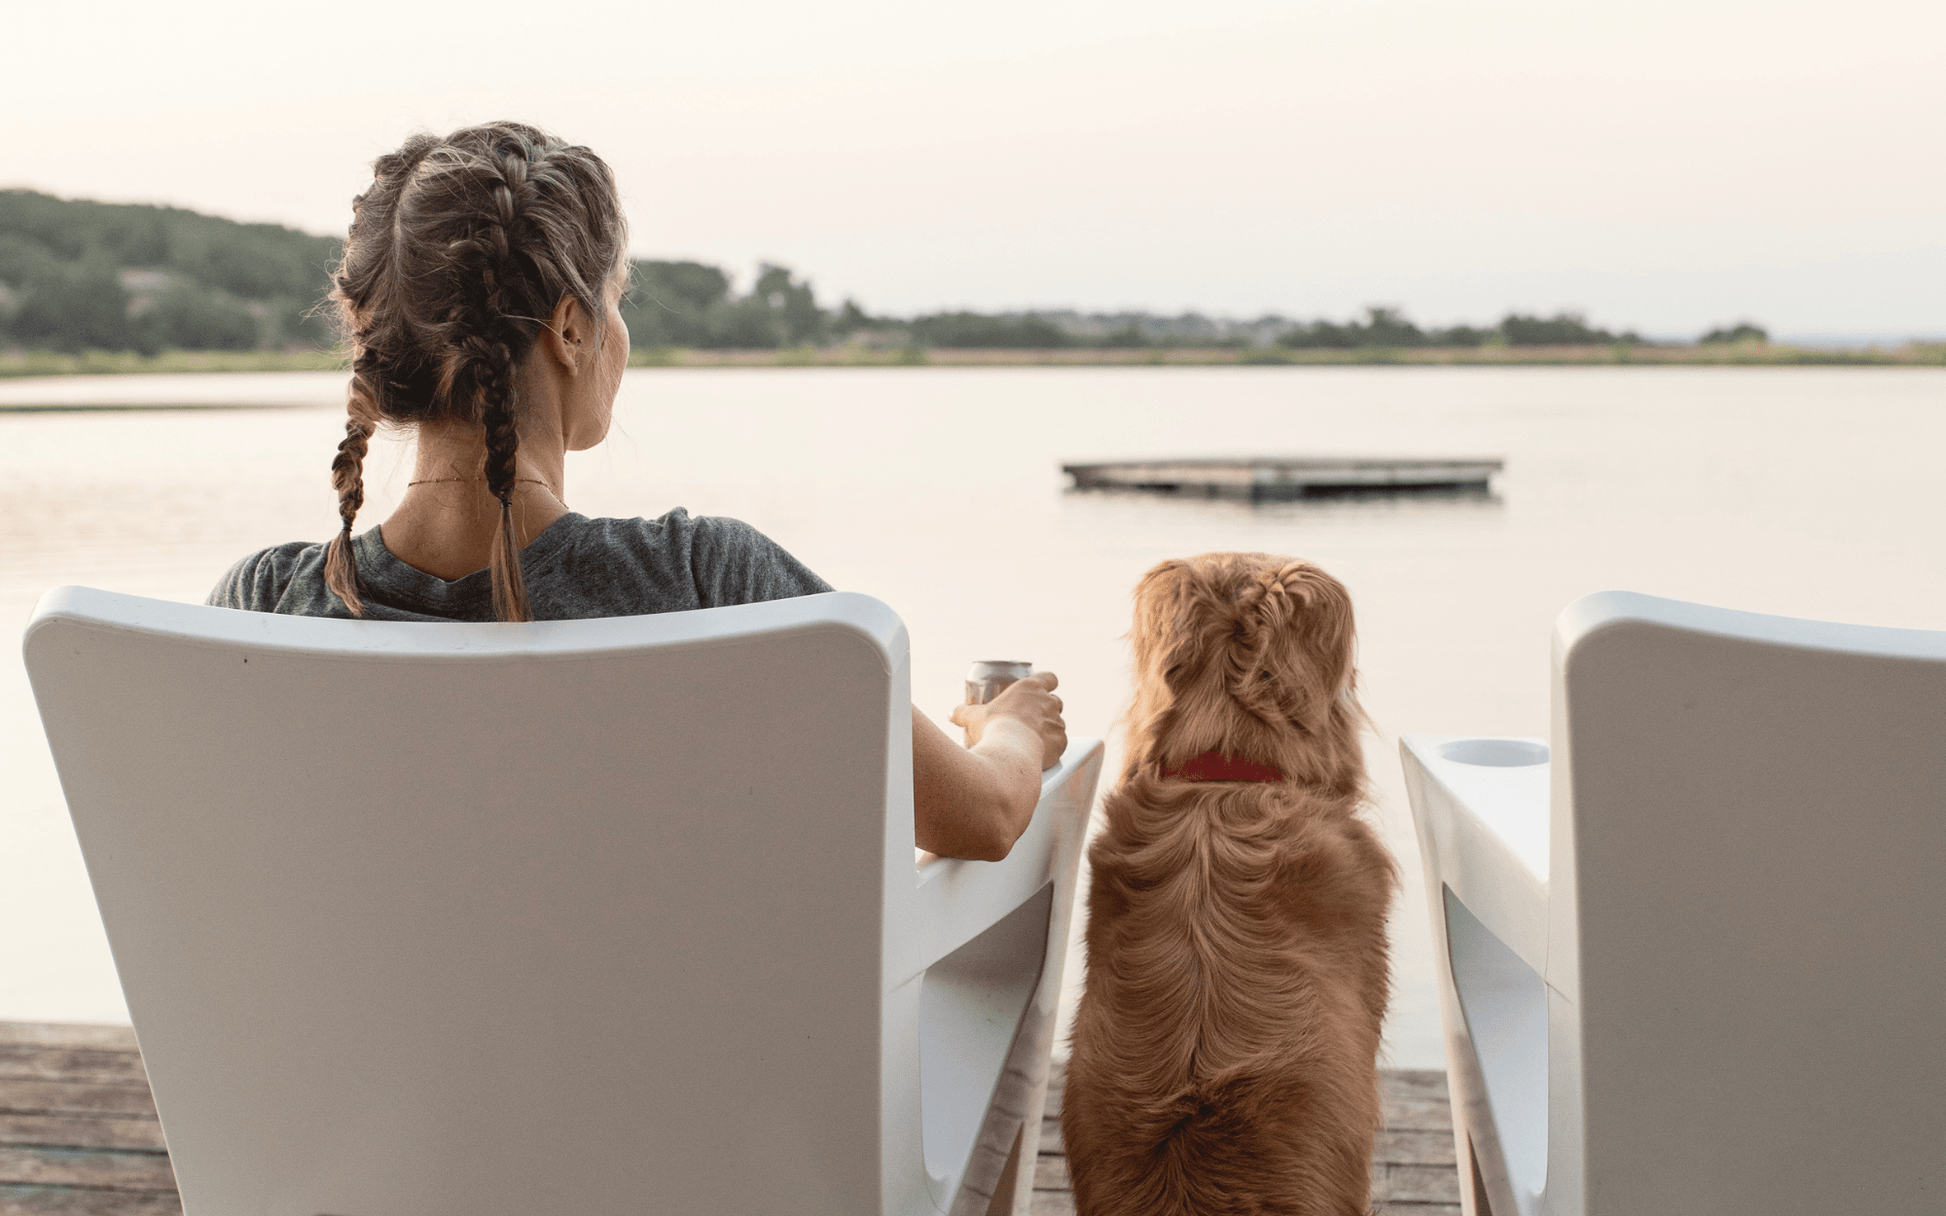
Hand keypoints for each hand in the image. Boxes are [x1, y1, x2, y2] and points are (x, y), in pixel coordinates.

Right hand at [950, 671, 1067, 770]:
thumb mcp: (973, 717)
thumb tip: (952, 713)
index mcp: (1030, 688)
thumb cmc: (992, 729)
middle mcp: (1047, 701)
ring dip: (1050, 729)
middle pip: (1056, 701)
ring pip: (1059, 722)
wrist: (1009, 752)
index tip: (1040, 692)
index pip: (1049, 678)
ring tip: (1034, 740)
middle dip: (1048, 710)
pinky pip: (1061, 742)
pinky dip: (1053, 747)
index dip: (1047, 684)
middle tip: (1033, 721)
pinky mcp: (1061, 740)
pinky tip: (1041, 752)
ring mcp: (1057, 720)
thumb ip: (963, 712)